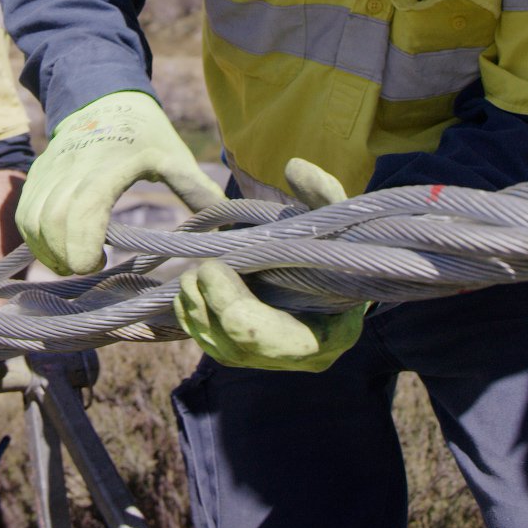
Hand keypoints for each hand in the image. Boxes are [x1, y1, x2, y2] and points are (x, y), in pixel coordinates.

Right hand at [17, 90, 225, 274]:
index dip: (82, 244)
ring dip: (46, 250)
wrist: (105, 95)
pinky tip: (56, 250)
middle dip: (64, 256)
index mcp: (111, 162)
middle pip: (52, 220)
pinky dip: (34, 237)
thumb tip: (228, 227)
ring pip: (32, 218)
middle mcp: (74, 165)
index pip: (85, 208)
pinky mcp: (37, 174)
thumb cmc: (146, 133)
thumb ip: (198, 192)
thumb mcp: (176, 157)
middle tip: (89, 268)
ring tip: (72, 264)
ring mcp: (51, 169)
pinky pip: (25, 211)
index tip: (98, 264)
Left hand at [172, 157, 364, 371]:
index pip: (281, 341)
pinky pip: (216, 348)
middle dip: (213, 310)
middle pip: (244, 349)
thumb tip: (295, 168)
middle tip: (194, 272)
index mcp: (335, 334)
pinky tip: (187, 293)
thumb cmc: (340, 243)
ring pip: (224, 351)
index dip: (239, 309)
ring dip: (199, 316)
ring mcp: (276, 359)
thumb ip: (324, 195)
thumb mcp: (339, 218)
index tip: (213, 267)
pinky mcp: (253, 353)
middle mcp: (306, 358)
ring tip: (187, 278)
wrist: (338, 266)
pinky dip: (197, 322)